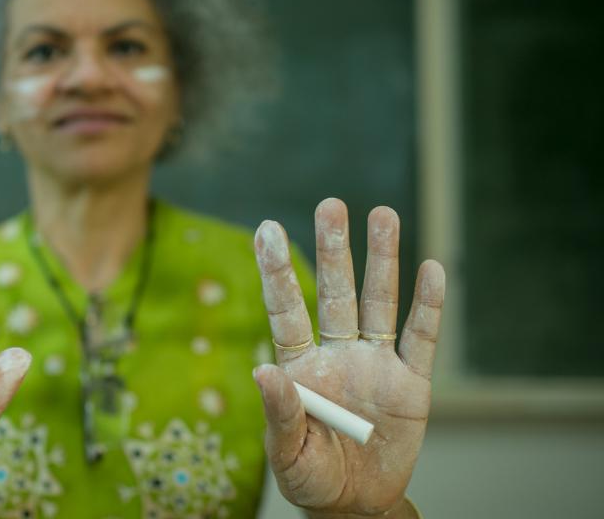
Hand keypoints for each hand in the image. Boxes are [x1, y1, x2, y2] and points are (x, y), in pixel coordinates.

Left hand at [252, 198, 443, 517]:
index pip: (286, 309)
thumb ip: (279, 413)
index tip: (266, 228)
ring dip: (381, 260)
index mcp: (299, 365)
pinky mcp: (411, 384)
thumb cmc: (310, 476)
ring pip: (377, 302)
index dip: (277, 271)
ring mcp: (375, 364)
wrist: (355, 504)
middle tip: (330, 204)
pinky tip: (431, 269)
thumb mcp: (287, 451)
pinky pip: (421, 338)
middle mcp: (336, 353)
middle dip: (333, 249)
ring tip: (382, 213)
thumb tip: (260, 372)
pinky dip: (429, 305)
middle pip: (334, 292)